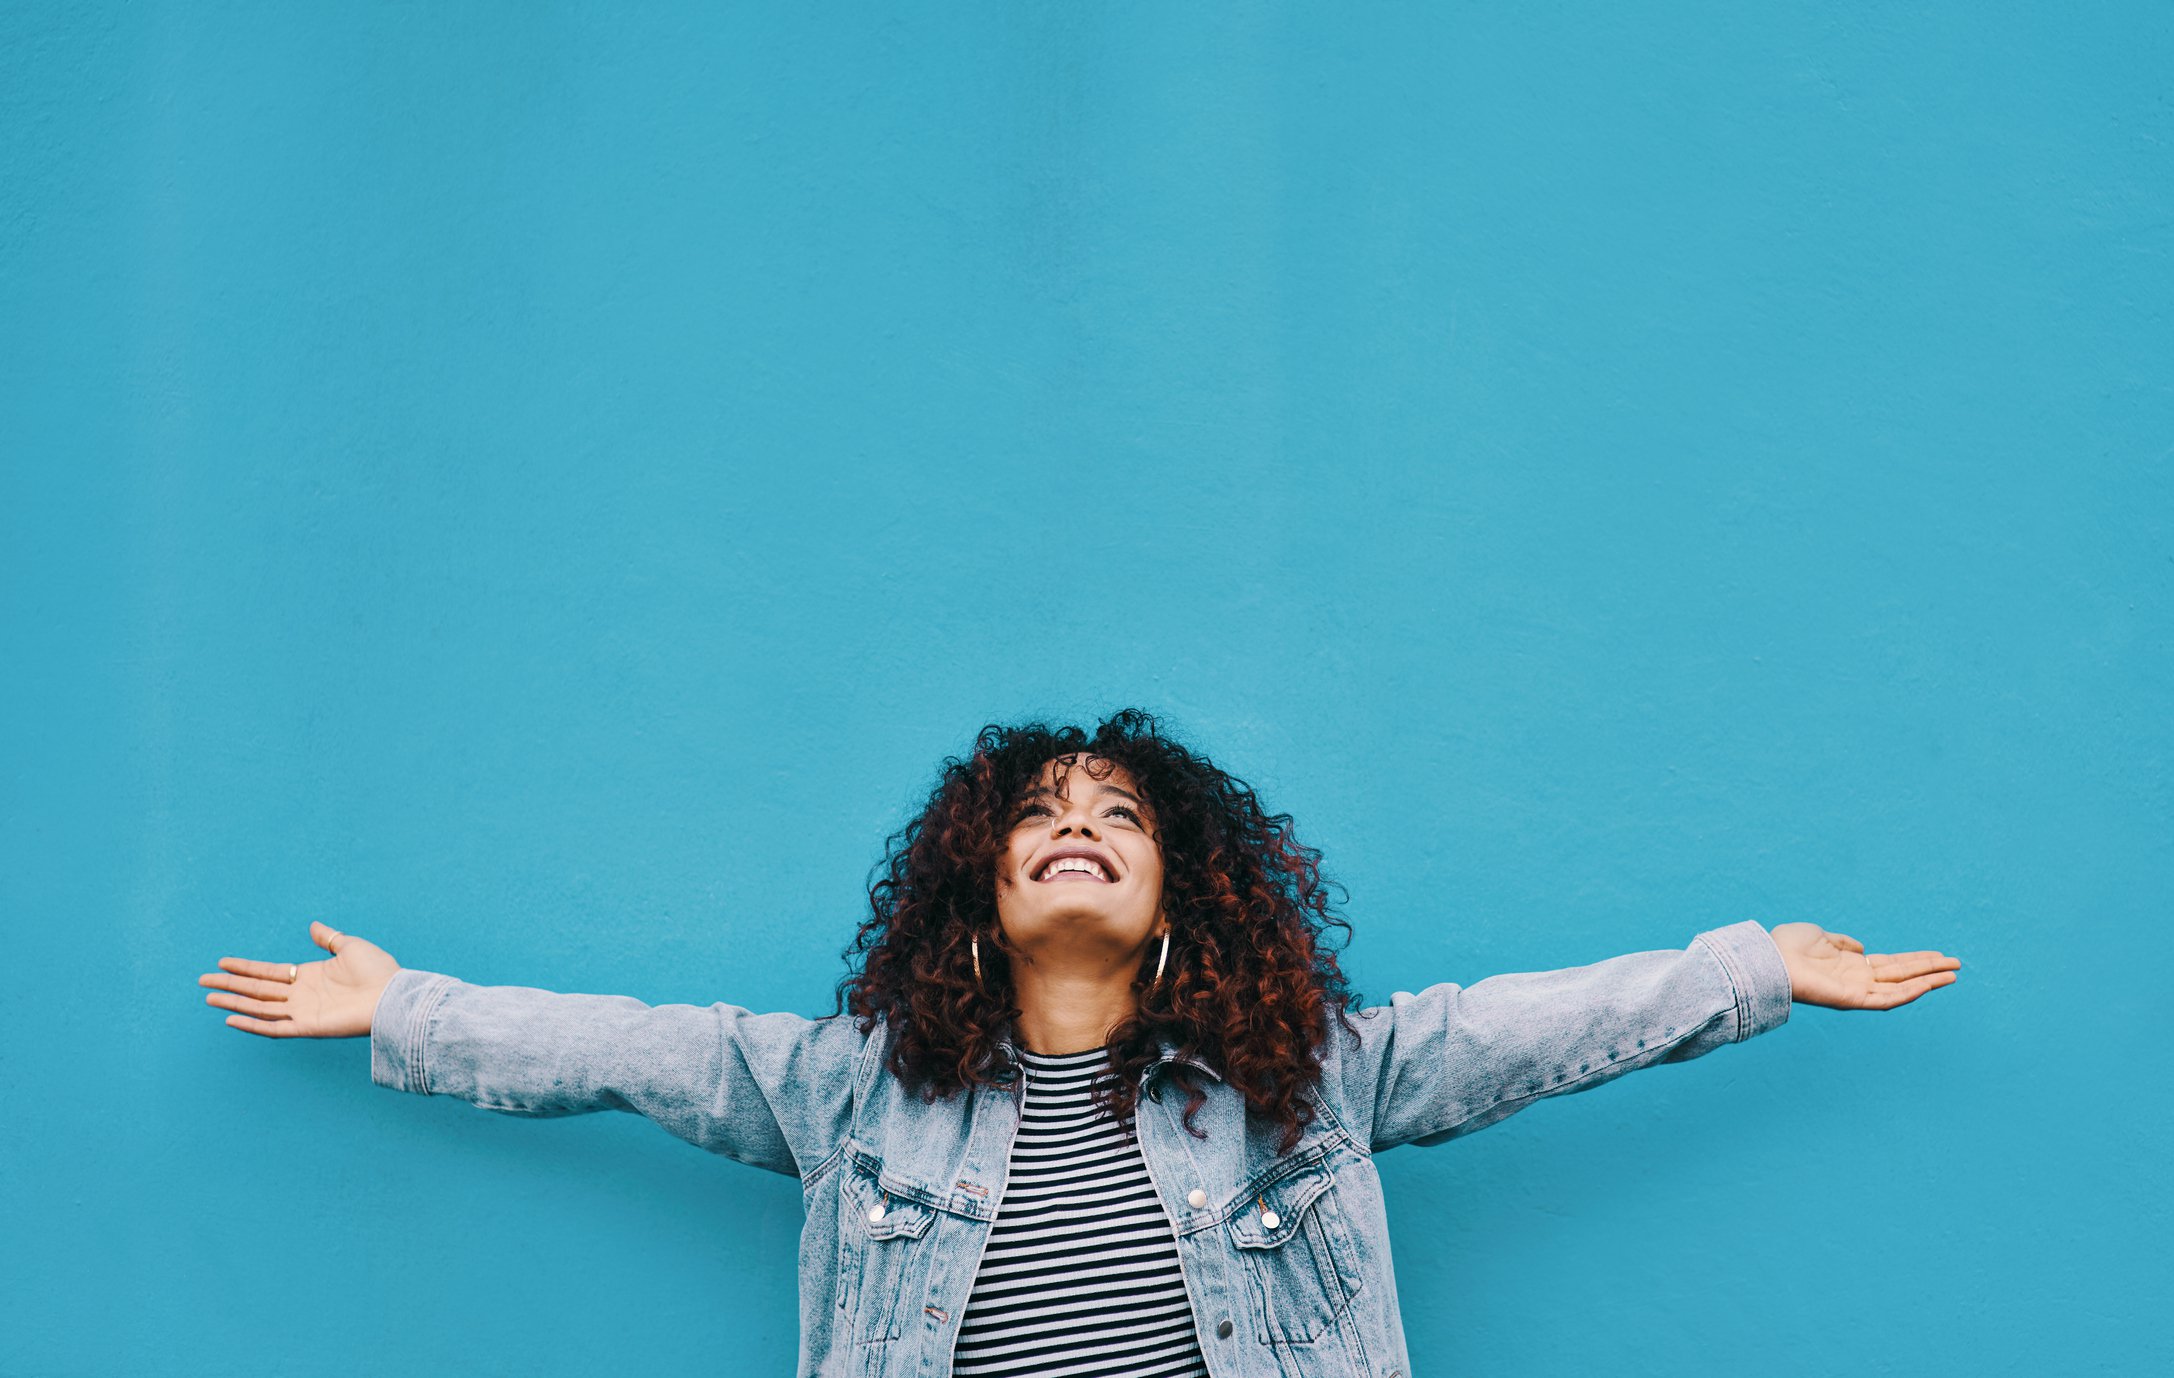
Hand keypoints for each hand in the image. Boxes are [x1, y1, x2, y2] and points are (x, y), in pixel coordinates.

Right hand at [198, 921, 401, 1037]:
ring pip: (259, 1008)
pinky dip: (252, 1025)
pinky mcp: (307, 1027)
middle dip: (229, 985)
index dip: (245, 967)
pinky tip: (230, 1019)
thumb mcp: (350, 946)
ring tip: (209, 997)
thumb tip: (313, 925)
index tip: (222, 962)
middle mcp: (302, 995)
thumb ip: (328, 938)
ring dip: (233, 1003)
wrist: (393, 995)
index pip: (268, 972)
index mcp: (310, 976)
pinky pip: (274, 1028)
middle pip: (257, 990)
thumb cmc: (378, 971)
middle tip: (202, 981)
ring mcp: (303, 1012)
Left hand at [1768, 922, 1959, 1010]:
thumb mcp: (1819, 936)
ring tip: (1953, 973)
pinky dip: (1908, 992)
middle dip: (1929, 969)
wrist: (1770, 958)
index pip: (1891, 964)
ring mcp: (1857, 990)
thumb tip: (1861, 947)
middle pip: (1902, 975)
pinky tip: (1928, 984)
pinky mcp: (1853, 999)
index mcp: (1851, 964)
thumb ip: (1842, 943)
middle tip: (1957, 964)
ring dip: (1928, 980)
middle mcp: (1858, 979)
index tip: (1938, 954)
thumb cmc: (1786, 947)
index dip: (1915, 959)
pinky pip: (1887, 998)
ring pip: (1901, 987)